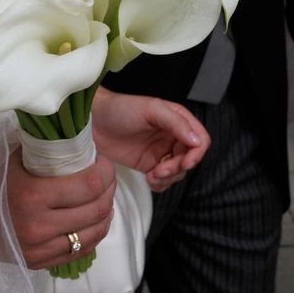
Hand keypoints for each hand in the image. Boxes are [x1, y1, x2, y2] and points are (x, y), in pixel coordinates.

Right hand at [7, 147, 115, 269]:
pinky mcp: (39, 263)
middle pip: (96, 209)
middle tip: (107, 176)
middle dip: (109, 189)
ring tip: (104, 196)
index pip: (89, 185)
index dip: (105, 171)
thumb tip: (70, 129)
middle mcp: (37, 227)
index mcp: (31, 196)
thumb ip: (40, 147)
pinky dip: (95, 233)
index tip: (104, 160)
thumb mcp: (12, 157)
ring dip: (106, 211)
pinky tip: (95, 218)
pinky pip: (81, 251)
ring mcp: (38, 250)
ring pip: (93, 233)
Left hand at [91, 87, 210, 191]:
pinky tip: (148, 179)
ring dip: (168, 178)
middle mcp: (172, 135)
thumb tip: (196, 141)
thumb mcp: (150, 109)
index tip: (184, 163)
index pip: (200, 140)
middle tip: (159, 171)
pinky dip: (160, 184)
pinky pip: (164, 180)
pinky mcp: (148, 164)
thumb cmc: (119, 108)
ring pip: (178, 172)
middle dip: (178, 169)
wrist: (92, 121)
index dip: (196, 154)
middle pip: (190, 159)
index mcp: (176, 119)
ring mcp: (160, 151)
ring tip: (152, 175)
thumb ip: (175, 122)